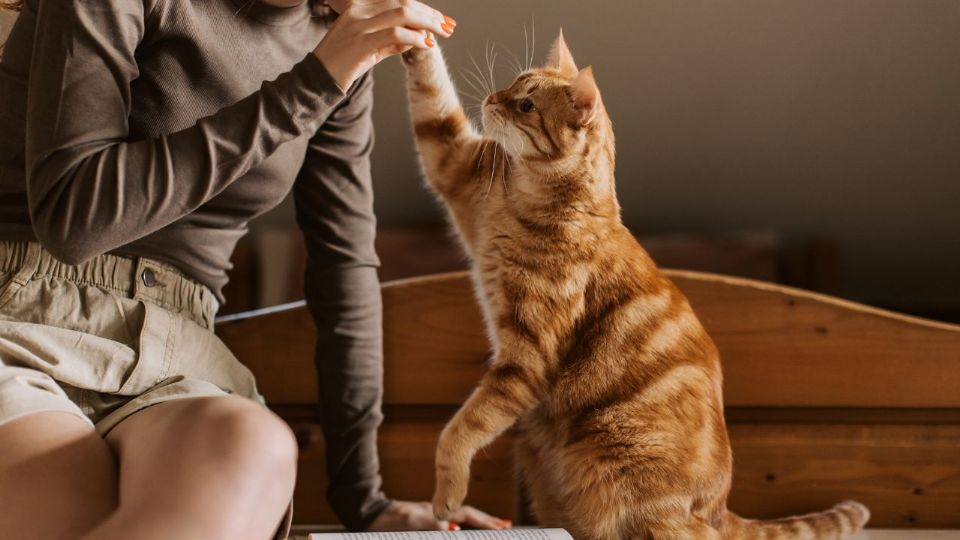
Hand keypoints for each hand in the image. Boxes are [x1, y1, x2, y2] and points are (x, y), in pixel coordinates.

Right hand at [314, 0, 456, 89]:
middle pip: (402, 3)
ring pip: (401, 14)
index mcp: (358, 6)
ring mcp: (359, 25)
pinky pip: (395, 34)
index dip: (423, 8)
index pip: (397, 0)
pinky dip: (415, 38)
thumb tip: (419, 37)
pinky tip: (426, 44)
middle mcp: (358, 11)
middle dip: (429, 14)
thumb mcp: (370, 48)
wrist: (318, 79)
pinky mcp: (361, 42)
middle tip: (448, 25)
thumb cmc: (344, 65)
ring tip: (441, 33)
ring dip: (427, 23)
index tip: (441, 19)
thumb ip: (392, 41)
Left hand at [367, 500, 512, 531]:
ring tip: (492, 528)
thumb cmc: (388, 523)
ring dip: (475, 525)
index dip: (487, 522)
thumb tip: (454, 530)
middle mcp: (438, 514)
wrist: (369, 519)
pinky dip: (459, 528)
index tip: (504, 526)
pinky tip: (460, 530)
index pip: (469, 516)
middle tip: (505, 527)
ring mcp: (431, 520)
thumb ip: (436, 527)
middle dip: (487, 522)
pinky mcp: (423, 527)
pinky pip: (447, 526)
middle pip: (468, 517)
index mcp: (439, 511)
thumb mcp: (414, 523)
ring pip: (458, 521)